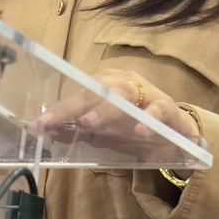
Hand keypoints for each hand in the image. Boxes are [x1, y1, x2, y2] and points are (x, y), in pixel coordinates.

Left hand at [30, 68, 202, 154]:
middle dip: (71, 106)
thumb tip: (49, 133)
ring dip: (105, 109)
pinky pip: (158, 109)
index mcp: (108, 85)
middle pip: (96, 89)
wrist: (179, 135)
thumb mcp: (106, 134)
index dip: (58, 107)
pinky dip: (148, 119)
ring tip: (87, 123)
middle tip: (51, 122)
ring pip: (124, 93)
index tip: (39, 123)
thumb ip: (81, 132)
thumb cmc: (137, 129)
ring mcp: (148, 92)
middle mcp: (125, 82)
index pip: (79, 93)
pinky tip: (138, 131)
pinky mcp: (169, 107)